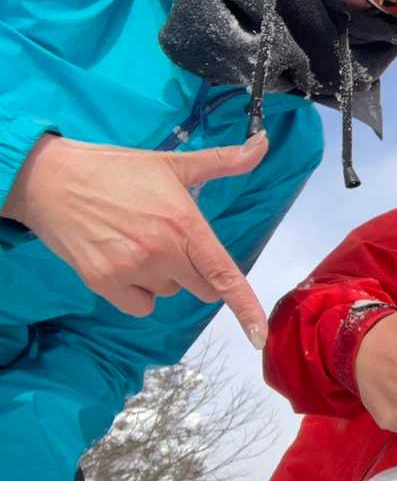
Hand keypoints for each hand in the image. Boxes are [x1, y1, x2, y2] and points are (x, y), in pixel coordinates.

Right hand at [1, 134, 271, 344]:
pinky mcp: (103, 283)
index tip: (259, 336)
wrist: (49, 179)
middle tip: (171, 241)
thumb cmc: (115, 170)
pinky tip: (122, 261)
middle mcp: (162, 252)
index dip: (246, 309)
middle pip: (203, 289)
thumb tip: (263, 144)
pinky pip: (140, 306)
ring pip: (170, 294)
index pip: (225, 276)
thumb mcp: (173, 163)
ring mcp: (131, 270)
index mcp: (185, 225)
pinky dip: (137, 292)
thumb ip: (223, 161)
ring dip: (164, 278)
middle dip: (197, 272)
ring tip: (136, 242)